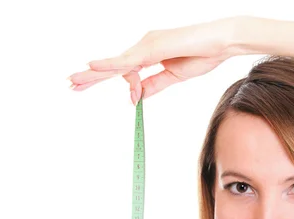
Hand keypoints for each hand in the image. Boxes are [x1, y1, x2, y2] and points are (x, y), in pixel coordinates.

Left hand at [68, 17, 238, 104]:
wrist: (221, 42)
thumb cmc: (204, 54)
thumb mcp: (175, 77)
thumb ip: (155, 85)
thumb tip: (138, 96)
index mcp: (151, 53)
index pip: (127, 70)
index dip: (126, 86)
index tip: (132, 101)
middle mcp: (145, 46)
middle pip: (115, 65)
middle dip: (93, 76)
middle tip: (73, 84)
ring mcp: (146, 44)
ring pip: (116, 63)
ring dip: (94, 74)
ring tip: (74, 81)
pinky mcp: (151, 47)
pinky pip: (126, 60)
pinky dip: (108, 65)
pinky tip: (92, 66)